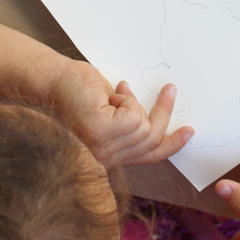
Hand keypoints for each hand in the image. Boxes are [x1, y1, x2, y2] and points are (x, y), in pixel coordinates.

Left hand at [52, 60, 193, 165]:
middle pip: (152, 140)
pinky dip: (126, 100)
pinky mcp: (102, 132)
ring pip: (144, 127)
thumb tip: (154, 119)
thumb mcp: (111, 110)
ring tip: (117, 92)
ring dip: (133, 103)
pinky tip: (109, 96)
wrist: (50, 81)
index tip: (188, 132)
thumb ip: (128, 123)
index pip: (148, 157)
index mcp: (108, 157)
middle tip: (170, 89)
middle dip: (163, 112)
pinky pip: (134, 117)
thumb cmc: (76, 92)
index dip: (171, 145)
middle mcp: (106, 159)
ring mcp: (103, 149)